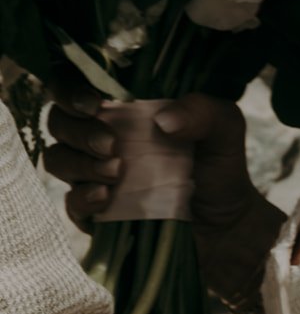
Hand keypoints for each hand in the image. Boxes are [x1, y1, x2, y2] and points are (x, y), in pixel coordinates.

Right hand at [43, 75, 263, 250]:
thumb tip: (163, 120)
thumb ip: (201, 111)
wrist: (227, 227)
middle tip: (113, 145)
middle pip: (58, 122)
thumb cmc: (220, 170)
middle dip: (78, 131)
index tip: (94, 104)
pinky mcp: (97, 214)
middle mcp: (99, 138)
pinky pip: (71, 204)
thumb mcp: (224, 129)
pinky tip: (107, 198)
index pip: (75, 86)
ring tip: (117, 172)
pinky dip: (83, 199)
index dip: (71, 90)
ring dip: (80, 164)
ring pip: (58, 160)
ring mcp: (95, 177)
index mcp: (121, 109)